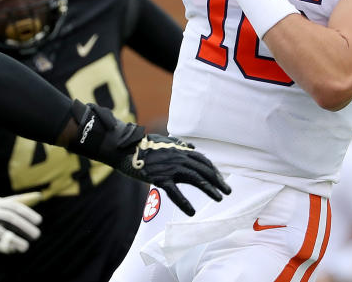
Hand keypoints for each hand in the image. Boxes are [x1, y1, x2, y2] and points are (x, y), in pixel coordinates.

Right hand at [0, 192, 42, 259]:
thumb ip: (14, 201)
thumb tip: (38, 196)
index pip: (14, 206)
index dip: (27, 213)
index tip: (39, 221)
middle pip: (9, 217)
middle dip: (24, 226)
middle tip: (37, 235)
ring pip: (0, 231)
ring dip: (14, 240)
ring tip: (26, 247)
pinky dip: (3, 246)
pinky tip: (12, 249)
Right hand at [65, 101, 230, 215]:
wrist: (124, 148)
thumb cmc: (142, 145)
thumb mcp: (163, 140)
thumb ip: (178, 144)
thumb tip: (192, 147)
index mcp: (180, 150)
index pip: (202, 160)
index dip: (213, 171)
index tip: (221, 180)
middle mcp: (178, 157)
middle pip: (203, 170)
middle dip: (217, 181)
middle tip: (227, 192)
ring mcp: (169, 167)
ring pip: (194, 179)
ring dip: (209, 189)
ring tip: (219, 199)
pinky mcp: (159, 177)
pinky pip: (175, 192)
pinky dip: (184, 202)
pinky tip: (192, 212)